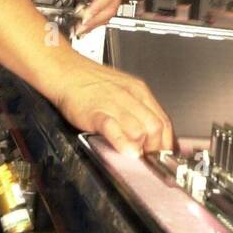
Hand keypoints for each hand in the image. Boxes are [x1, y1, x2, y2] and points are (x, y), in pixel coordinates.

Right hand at [53, 59, 174, 156]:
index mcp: (140, 92)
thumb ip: (137, 111)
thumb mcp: (123, 91)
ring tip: (139, 159)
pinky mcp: (96, 113)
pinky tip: (126, 152)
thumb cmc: (91, 83)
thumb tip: (149, 134)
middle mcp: (131, 97)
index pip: (164, 121)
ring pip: (140, 130)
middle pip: (156, 127)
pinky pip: (114, 129)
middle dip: (156, 148)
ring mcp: (114, 104)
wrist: (65, 71)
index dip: (166, 142)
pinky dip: (123, 143)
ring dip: (142, 148)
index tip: (164, 155)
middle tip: (151, 161)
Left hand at [67, 0, 126, 31]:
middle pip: (111, 7)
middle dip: (95, 20)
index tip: (85, 15)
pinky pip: (102, 12)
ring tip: (79, 29)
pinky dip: (93, 19)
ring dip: (94, 23)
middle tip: (80, 27)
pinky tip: (83, 25)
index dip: (97, 7)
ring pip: (108, 12)